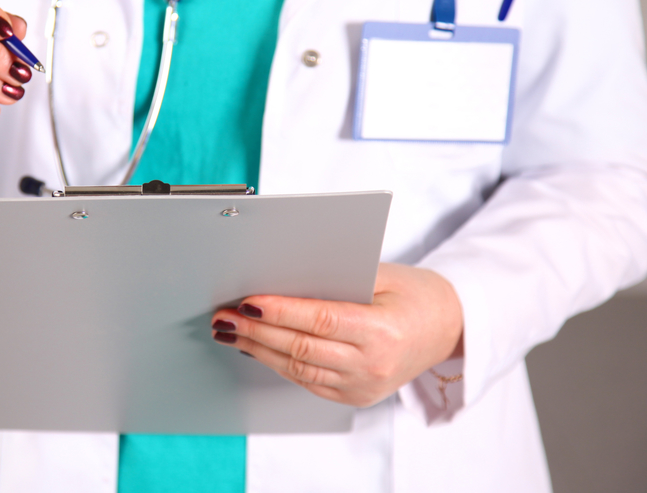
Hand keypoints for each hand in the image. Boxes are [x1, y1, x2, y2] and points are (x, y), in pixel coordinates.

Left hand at [211, 263, 463, 407]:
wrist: (447, 327)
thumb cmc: (413, 293)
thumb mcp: (383, 274)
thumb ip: (336, 276)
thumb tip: (282, 274)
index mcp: (383, 331)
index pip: (320, 320)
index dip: (279, 312)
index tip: (247, 302)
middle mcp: (373, 365)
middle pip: (301, 348)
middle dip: (256, 332)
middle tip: (224, 317)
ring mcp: (363, 387)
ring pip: (299, 369)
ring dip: (259, 350)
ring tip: (230, 331)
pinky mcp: (356, 397)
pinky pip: (308, 381)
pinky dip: (279, 364)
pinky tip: (256, 348)